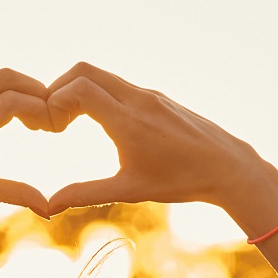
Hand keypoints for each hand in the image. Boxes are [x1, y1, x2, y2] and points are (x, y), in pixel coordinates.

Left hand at [0, 68, 54, 216]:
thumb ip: (10, 193)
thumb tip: (47, 207)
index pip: (12, 102)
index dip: (40, 108)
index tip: (52, 126)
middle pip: (5, 77)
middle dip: (35, 88)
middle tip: (49, 111)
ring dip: (16, 88)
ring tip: (30, 113)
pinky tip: (1, 113)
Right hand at [42, 62, 277, 220]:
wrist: (228, 167)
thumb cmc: (180, 181)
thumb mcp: (129, 190)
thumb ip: (85, 193)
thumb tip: (49, 206)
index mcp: (128, 120)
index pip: (78, 89)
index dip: (54, 102)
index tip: (51, 129)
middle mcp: (138, 98)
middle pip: (84, 70)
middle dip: (58, 88)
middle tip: (52, 119)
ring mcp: (149, 94)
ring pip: (102, 75)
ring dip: (78, 91)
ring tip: (69, 122)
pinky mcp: (158, 97)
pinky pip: (119, 85)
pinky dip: (99, 94)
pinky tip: (98, 122)